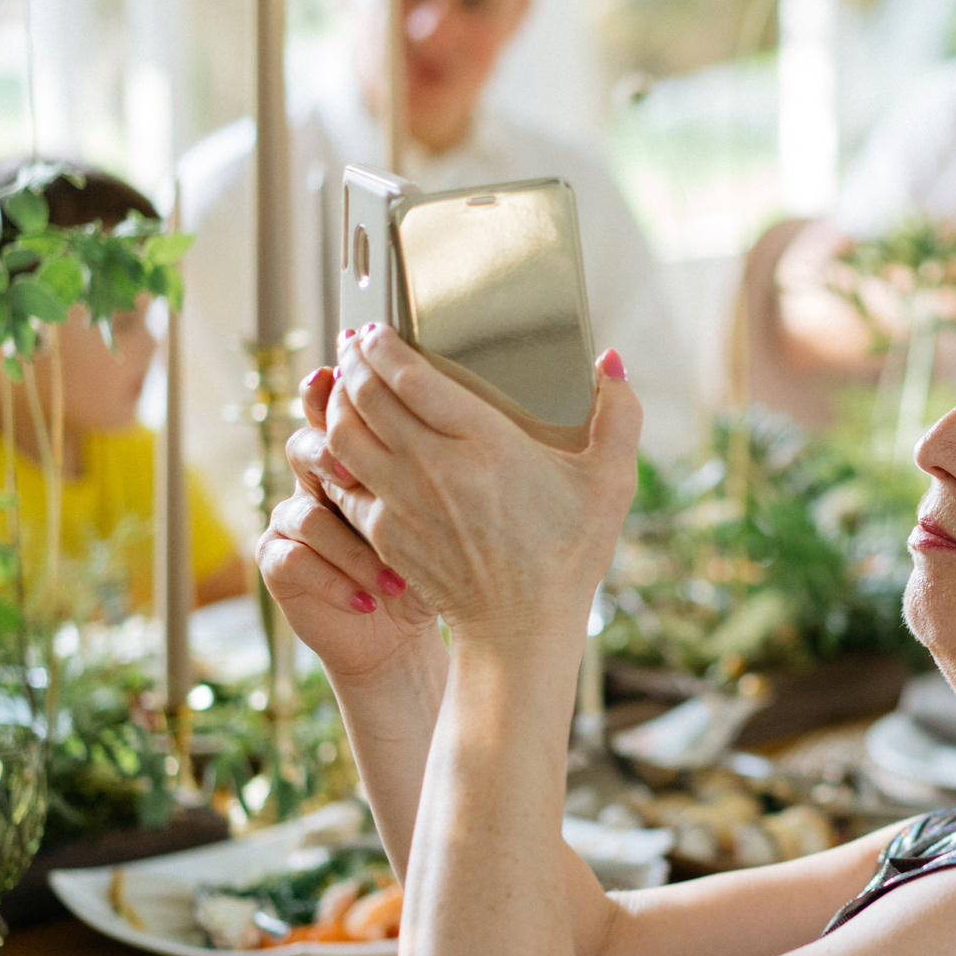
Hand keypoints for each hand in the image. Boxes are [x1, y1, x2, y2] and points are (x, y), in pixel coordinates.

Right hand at [258, 365, 439, 681]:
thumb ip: (440, 477)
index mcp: (354, 459)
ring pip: (307, 515)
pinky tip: (368, 603)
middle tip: (356, 478)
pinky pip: (293, 560)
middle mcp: (316, 481)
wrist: (401, 629)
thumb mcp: (442, 521)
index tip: (348, 391)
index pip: (340, 418)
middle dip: (329, 459)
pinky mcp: (277, 561)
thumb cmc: (430, 566)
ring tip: (395, 583)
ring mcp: (291, 520)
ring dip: (353, 551)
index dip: (338, 404)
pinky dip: (334, 582)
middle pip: (304, 448)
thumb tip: (472, 432)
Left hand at [318, 324, 642, 651]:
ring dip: (336, 402)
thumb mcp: (612, 482)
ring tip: (343, 383)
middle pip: (364, 395)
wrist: (521, 626)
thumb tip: (610, 359)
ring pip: (341, 434)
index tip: (377, 329)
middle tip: (354, 344)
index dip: (382, 344)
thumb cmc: (568, 552)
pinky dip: (336, 453)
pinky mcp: (383, 531)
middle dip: (351, 361)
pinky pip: (342, 479)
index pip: (408, 376)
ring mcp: (400, 501)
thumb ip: (619, 413)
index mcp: (485, 443)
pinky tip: (344, 441)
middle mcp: (432, 467)